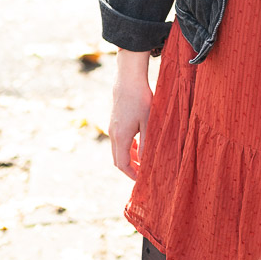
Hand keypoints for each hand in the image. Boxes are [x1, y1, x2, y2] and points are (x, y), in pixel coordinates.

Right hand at [109, 50, 153, 177]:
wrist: (128, 79)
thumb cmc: (141, 99)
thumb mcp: (148, 122)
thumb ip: (146, 143)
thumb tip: (144, 161)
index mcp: (121, 137)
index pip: (122, 164)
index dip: (131, 174)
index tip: (142, 180)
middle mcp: (113, 134)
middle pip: (118, 160)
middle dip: (130, 169)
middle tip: (143, 174)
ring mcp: (112, 128)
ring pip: (118, 150)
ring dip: (129, 158)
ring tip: (143, 162)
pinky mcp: (114, 121)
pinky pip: (119, 141)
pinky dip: (127, 148)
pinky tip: (138, 146)